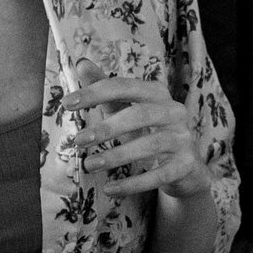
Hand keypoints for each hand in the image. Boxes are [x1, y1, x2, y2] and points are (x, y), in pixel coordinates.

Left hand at [65, 58, 211, 199]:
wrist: (185, 167)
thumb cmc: (149, 132)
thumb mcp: (127, 109)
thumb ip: (106, 89)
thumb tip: (81, 63)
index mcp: (157, 93)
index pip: (124, 87)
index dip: (94, 93)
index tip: (67, 103)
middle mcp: (174, 111)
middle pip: (140, 115)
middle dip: (106, 128)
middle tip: (78, 141)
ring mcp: (183, 138)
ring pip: (150, 145)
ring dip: (116, 156)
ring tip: (89, 165)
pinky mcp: (186, 165)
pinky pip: (158, 175)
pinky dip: (133, 183)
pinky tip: (110, 189)